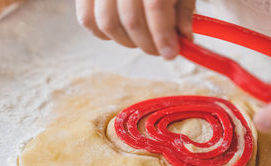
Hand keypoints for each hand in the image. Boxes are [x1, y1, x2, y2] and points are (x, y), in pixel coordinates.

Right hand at [75, 0, 195, 58]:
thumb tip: (183, 38)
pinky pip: (87, 19)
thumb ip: (183, 9)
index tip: (171, 53)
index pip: (156, 6)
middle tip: (160, 50)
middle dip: (149, 44)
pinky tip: (121, 32)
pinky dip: (104, 34)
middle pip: (132, 20)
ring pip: (108, 24)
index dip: (163, 35)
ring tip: (141, 39)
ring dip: (128, 41)